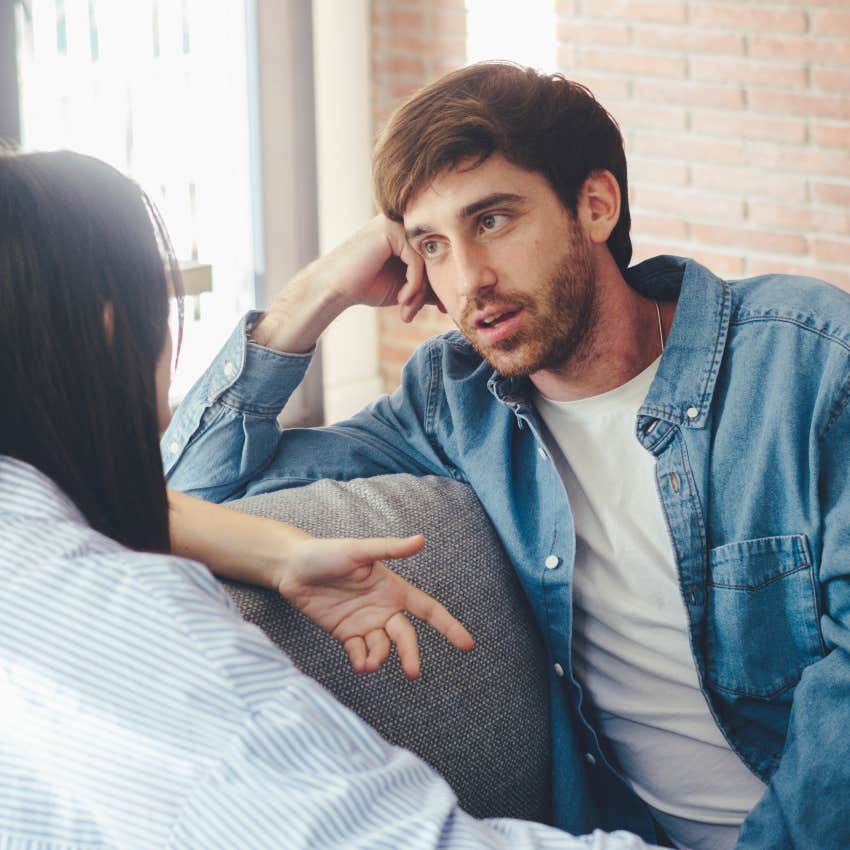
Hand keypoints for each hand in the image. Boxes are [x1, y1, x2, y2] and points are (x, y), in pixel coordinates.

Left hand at [277, 533, 473, 678]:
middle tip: (413, 673)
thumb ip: (390, 549)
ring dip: (379, 658)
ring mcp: (364, 623)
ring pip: (382, 648)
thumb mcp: (359, 551)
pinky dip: (362, 661)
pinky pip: (360, 653)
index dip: (449, 626)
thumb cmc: (326, 552)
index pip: (428, 609)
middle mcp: (383, 608)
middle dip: (411, 654)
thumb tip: (421, 539)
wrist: (291, 568)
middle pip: (406, 637)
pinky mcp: (344, 634)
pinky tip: (359, 663)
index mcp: (393, 588)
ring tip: (368, 663)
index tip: (468, 645)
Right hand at [312, 215, 444, 321]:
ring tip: (408, 311)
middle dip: (431, 292)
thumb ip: (428, 285)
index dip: (440, 286)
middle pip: (435, 258)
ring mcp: (397, 223)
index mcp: (409, 234)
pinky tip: (401, 300)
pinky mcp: (391, 230)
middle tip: (425, 314)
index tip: (442, 309)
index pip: (437, 258)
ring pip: (427, 261)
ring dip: (420, 292)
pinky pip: (416, 261)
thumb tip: (454, 294)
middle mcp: (404, 223)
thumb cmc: (366, 286)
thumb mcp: (406, 288)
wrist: (335, 288)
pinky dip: (413, 285)